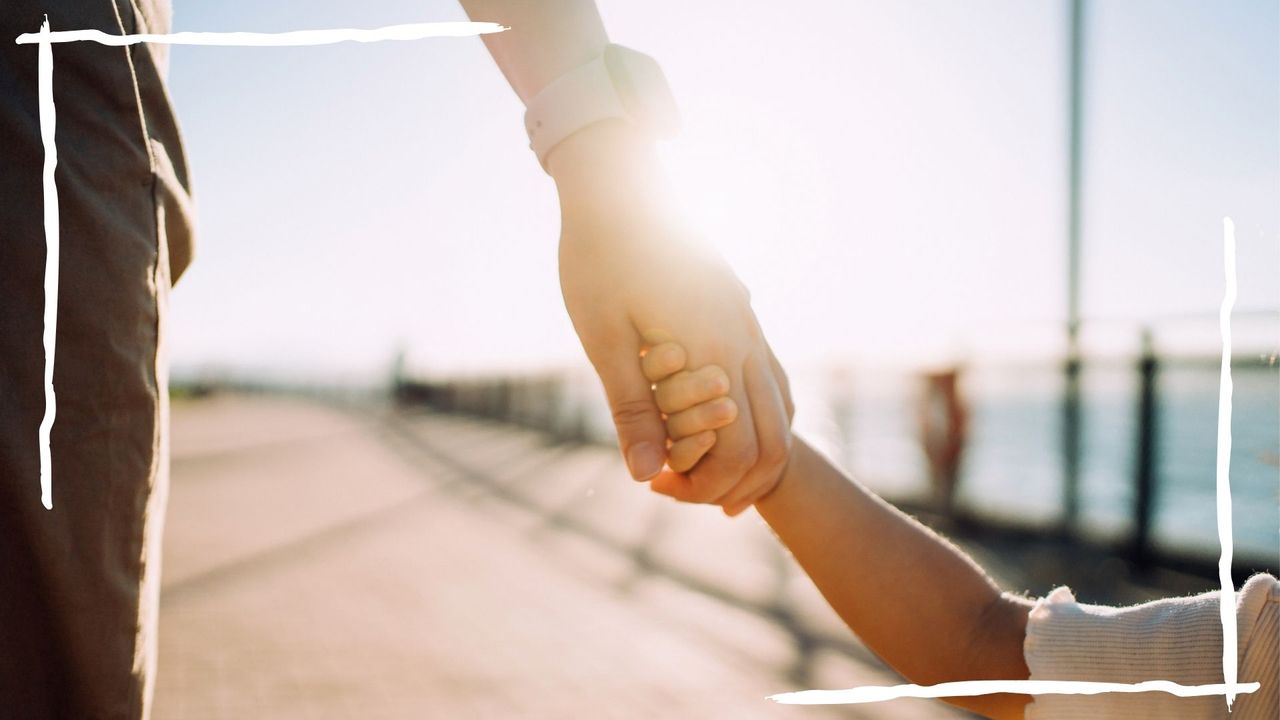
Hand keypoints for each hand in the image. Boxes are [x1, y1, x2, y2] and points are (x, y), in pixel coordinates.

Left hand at [552, 122, 793, 514]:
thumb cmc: (599, 259)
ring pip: (782, 411)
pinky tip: (728, 424)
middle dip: (732, 480)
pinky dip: (760, 416)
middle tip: (679, 487)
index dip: (703, 484)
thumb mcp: (604, 340)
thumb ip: (631, 409)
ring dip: (752, 452)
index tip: (656, 483)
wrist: (618, 188)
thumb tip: (643, 477)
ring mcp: (750, 325)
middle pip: (773, 441)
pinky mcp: (742, 312)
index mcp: (713, 353)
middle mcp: (745, 341)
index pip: (737, 452)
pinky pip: (773, 378)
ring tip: (707, 472)